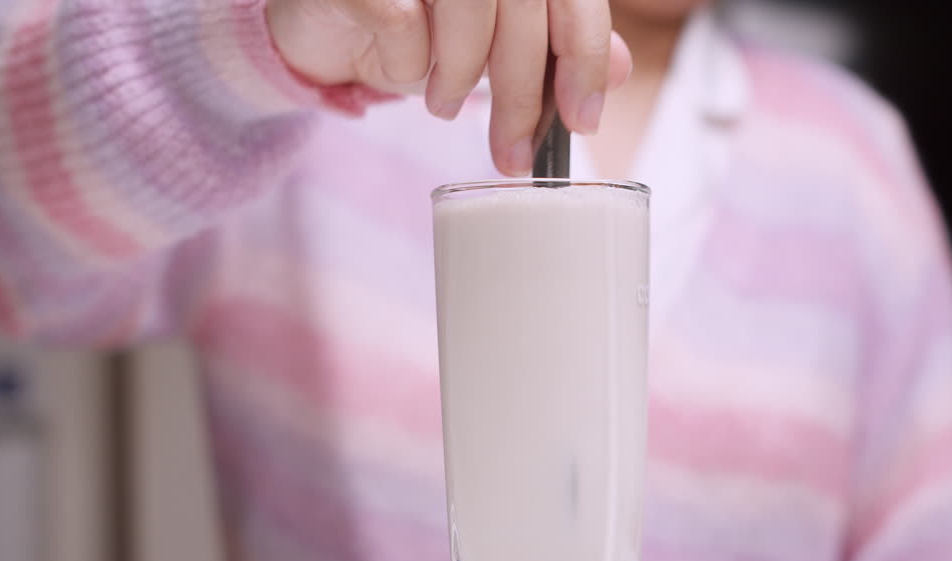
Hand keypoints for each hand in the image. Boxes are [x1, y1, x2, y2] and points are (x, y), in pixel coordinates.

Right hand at [266, 0, 631, 175]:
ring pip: (467, 10)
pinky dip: (407, 62)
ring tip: (445, 102)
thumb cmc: (424, 25)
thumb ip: (560, 44)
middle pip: (522, 12)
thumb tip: (622, 67)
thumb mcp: (500, 43)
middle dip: (522, 97)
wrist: (329, 18)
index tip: (582, 121)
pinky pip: (401, 20)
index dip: (585, 60)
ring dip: (461, 77)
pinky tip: (400, 66)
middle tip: (514, 154)